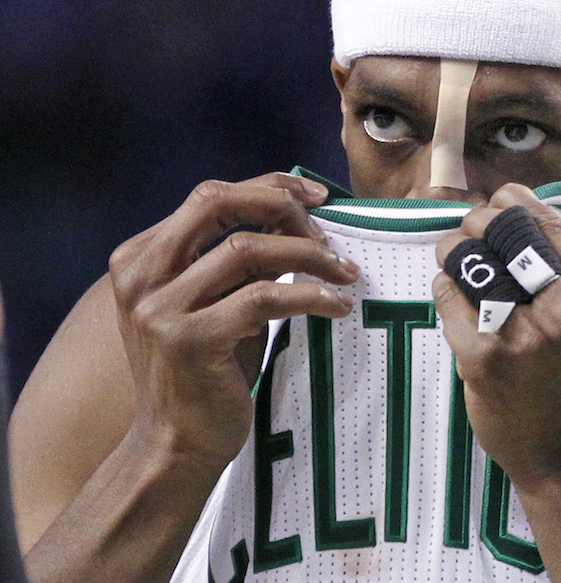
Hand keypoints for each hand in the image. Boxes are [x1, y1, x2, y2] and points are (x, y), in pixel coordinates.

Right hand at [109, 173, 358, 471]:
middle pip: (218, 205)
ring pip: (247, 249)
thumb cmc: (205, 372)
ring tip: (345, 271)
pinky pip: (265, 297)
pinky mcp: (190, 340)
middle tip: (328, 226)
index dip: (266, 187)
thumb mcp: (213, 303)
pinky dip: (311, 296)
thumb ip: (235, 260)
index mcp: (140, 258)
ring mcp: (159, 308)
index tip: (313, 196)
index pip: (208, 197)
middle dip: (281, 205)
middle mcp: (141, 276)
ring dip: (307, 254)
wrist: (175, 447)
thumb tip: (296, 214)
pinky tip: (339, 306)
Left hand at [433, 183, 560, 490]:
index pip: (544, 218)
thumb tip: (532, 215)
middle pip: (502, 228)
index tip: (497, 207)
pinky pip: (447, 295)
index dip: (510, 202)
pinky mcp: (483, 358)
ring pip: (467, 256)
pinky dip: (443, 286)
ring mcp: (524, 333)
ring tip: (453, 258)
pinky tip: (452, 294)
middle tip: (470, 232)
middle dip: (477, 222)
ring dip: (453, 250)